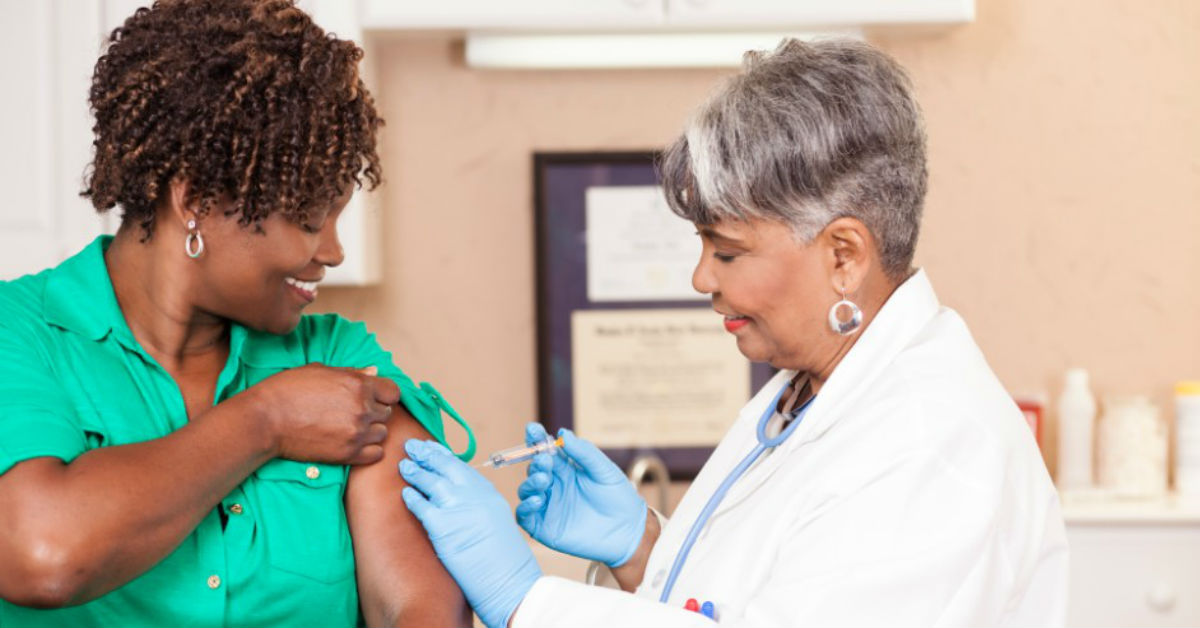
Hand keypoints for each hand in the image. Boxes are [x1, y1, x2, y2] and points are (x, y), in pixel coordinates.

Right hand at [250, 364, 398, 464]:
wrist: (265, 420)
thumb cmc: (288, 390)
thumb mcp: (320, 371)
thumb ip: (352, 373)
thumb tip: (374, 372)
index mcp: (358, 385)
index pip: (393, 392)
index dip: (384, 394)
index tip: (373, 398)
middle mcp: (362, 408)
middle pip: (387, 413)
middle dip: (374, 411)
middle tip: (352, 412)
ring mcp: (356, 433)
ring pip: (382, 433)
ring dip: (371, 431)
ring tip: (350, 428)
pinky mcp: (347, 454)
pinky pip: (376, 454)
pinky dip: (368, 450)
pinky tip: (352, 443)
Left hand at [400, 440, 540, 627]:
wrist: (509, 579)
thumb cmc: (504, 558)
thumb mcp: (496, 520)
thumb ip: (478, 504)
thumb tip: (458, 498)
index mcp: (488, 492)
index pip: (461, 466)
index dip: (443, 455)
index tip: (432, 447)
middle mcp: (474, 494)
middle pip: (445, 466)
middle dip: (427, 454)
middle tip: (412, 446)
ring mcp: (458, 507)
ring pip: (430, 481)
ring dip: (415, 471)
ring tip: (404, 465)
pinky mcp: (442, 525)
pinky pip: (421, 506)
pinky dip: (411, 498)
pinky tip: (405, 493)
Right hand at [515, 424, 646, 567]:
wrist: (628, 531)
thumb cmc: (619, 498)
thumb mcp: (603, 470)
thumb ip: (584, 452)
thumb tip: (563, 433)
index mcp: (566, 470)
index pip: (545, 451)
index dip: (536, 439)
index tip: (533, 429)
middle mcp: (554, 486)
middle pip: (534, 469)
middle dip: (536, 462)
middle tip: (544, 460)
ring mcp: (548, 506)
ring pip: (526, 490)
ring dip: (530, 482)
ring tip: (544, 479)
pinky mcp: (544, 527)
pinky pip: (524, 516)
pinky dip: (525, 506)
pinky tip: (539, 499)